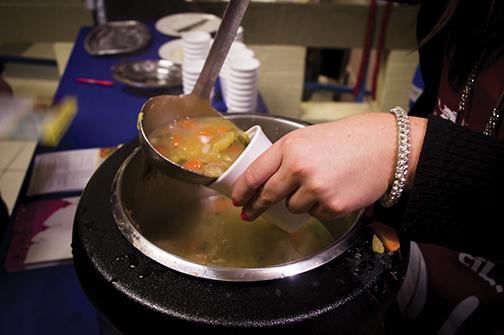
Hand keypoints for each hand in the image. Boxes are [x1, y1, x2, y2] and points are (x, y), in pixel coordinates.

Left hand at [231, 112, 425, 221]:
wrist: (386, 148)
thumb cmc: (350, 139)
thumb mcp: (309, 138)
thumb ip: (287, 156)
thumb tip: (267, 180)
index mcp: (290, 147)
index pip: (255, 173)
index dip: (242, 190)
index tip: (236, 200)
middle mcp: (298, 167)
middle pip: (268, 196)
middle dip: (257, 207)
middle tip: (250, 213)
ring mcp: (315, 189)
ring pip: (292, 207)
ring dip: (299, 201)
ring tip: (320, 184)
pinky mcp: (331, 206)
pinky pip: (315, 214)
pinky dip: (320, 207)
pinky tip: (334, 191)